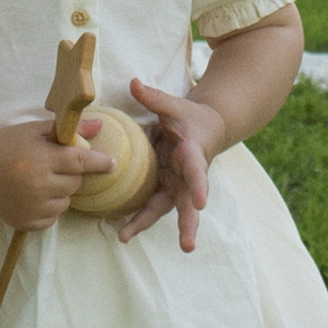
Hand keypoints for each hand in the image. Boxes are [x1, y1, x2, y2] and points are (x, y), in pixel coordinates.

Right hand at [0, 112, 110, 231]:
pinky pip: (53, 217)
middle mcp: (37, 186)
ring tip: (40, 180)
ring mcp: (31, 207)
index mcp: (41, 159)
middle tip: (54, 165)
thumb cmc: (8, 143)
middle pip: (75, 183)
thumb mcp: (36, 130)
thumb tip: (100, 127)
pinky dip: (49, 207)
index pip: (80, 162)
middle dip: (71, 174)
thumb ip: (69, 131)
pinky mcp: (26, 223)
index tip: (112, 164)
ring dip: (61, 192)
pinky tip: (33, 195)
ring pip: (66, 202)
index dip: (98, 162)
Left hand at [118, 78, 227, 250]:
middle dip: (188, 224)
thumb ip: (154, 98)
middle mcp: (187, 176)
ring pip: (165, 210)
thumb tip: (133, 83)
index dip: (199, 186)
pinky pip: (151, 206)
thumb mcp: (175, 106)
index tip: (201, 202)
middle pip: (188, 203)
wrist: (207, 130)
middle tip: (187, 245)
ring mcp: (177, 185)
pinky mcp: (166, 189)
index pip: (198, 171)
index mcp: (194, 154)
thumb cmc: (191, 118)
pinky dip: (138, 218)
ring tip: (126, 237)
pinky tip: (121, 230)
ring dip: (146, 224)